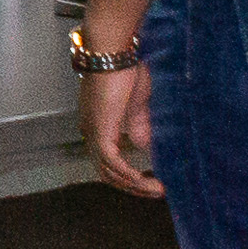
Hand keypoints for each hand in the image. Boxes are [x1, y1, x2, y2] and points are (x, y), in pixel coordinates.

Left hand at [83, 62, 160, 197]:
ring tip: (157, 190)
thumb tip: (147, 148)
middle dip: (132, 187)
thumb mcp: (137, 108)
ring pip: (108, 172)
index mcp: (97, 127)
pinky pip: (112, 162)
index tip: (152, 183)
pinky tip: (144, 181)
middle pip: (106, 173)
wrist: (115, 55)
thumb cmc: (126, 73)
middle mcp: (90, 132)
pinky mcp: (100, 131)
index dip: (129, 177)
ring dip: (134, 185)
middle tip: (156, 193)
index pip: (108, 163)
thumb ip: (140, 128)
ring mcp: (92, 132)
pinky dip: (128, 175)